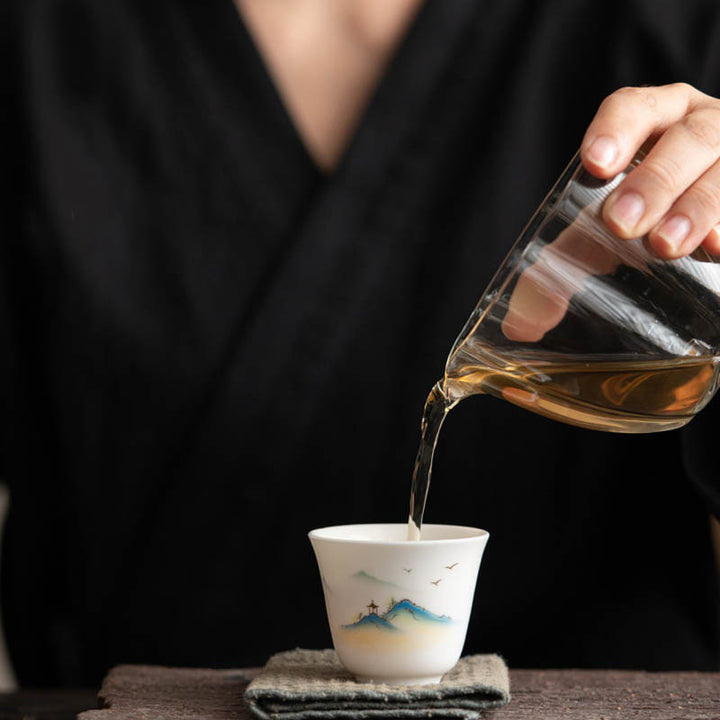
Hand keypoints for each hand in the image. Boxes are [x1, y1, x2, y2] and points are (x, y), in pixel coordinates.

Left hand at [580, 83, 719, 257]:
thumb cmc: (647, 216)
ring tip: (665, 244)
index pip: (633, 107)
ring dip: (697, 206)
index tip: (596, 164)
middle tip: (622, 223)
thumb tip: (534, 300)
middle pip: (689, 136)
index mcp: (658, 117)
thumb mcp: (614, 216)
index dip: (616, 130)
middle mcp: (704, 125)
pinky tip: (716, 246)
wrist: (706, 231)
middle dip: (656, 180)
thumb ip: (578, 245)